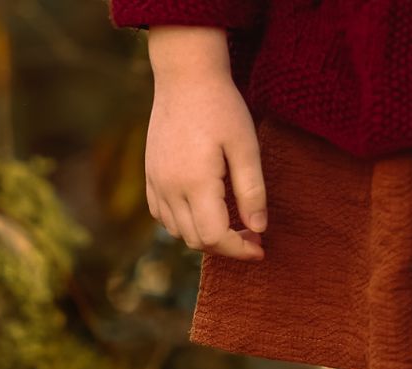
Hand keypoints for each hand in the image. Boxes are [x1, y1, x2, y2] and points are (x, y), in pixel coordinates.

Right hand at [145, 26, 265, 259]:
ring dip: (206, 237)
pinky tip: (206, 212)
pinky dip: (185, 224)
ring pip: (178, 232)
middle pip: (197, 241)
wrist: (185, 75)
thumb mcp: (247, 148)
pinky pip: (162, 215)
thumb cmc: (222, 108)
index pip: (215, 238)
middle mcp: (170, 187)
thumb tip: (259, 229)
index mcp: (195, 182)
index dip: (240, 250)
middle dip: (227, 247)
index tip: (261, 246)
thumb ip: (252, 192)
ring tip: (232, 224)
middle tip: (253, 234)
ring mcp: (156, 181)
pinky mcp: (150, 174)